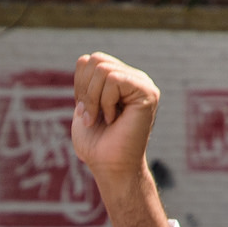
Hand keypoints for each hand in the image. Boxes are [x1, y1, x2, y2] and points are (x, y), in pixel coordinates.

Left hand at [70, 53, 158, 178]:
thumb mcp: (84, 107)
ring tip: (103, 120)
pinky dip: (106, 102)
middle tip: (92, 118)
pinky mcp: (147, 92)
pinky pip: (114, 79)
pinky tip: (114, 119)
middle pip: (96, 59)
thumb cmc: (97, 144)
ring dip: (94, 99)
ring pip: (103, 69)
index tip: (87, 111)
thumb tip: (85, 59)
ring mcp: (142, 83)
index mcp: (119, 80)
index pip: (89, 60)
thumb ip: (85, 82)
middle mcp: (134, 78)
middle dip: (85, 91)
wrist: (110, 167)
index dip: (80, 85)